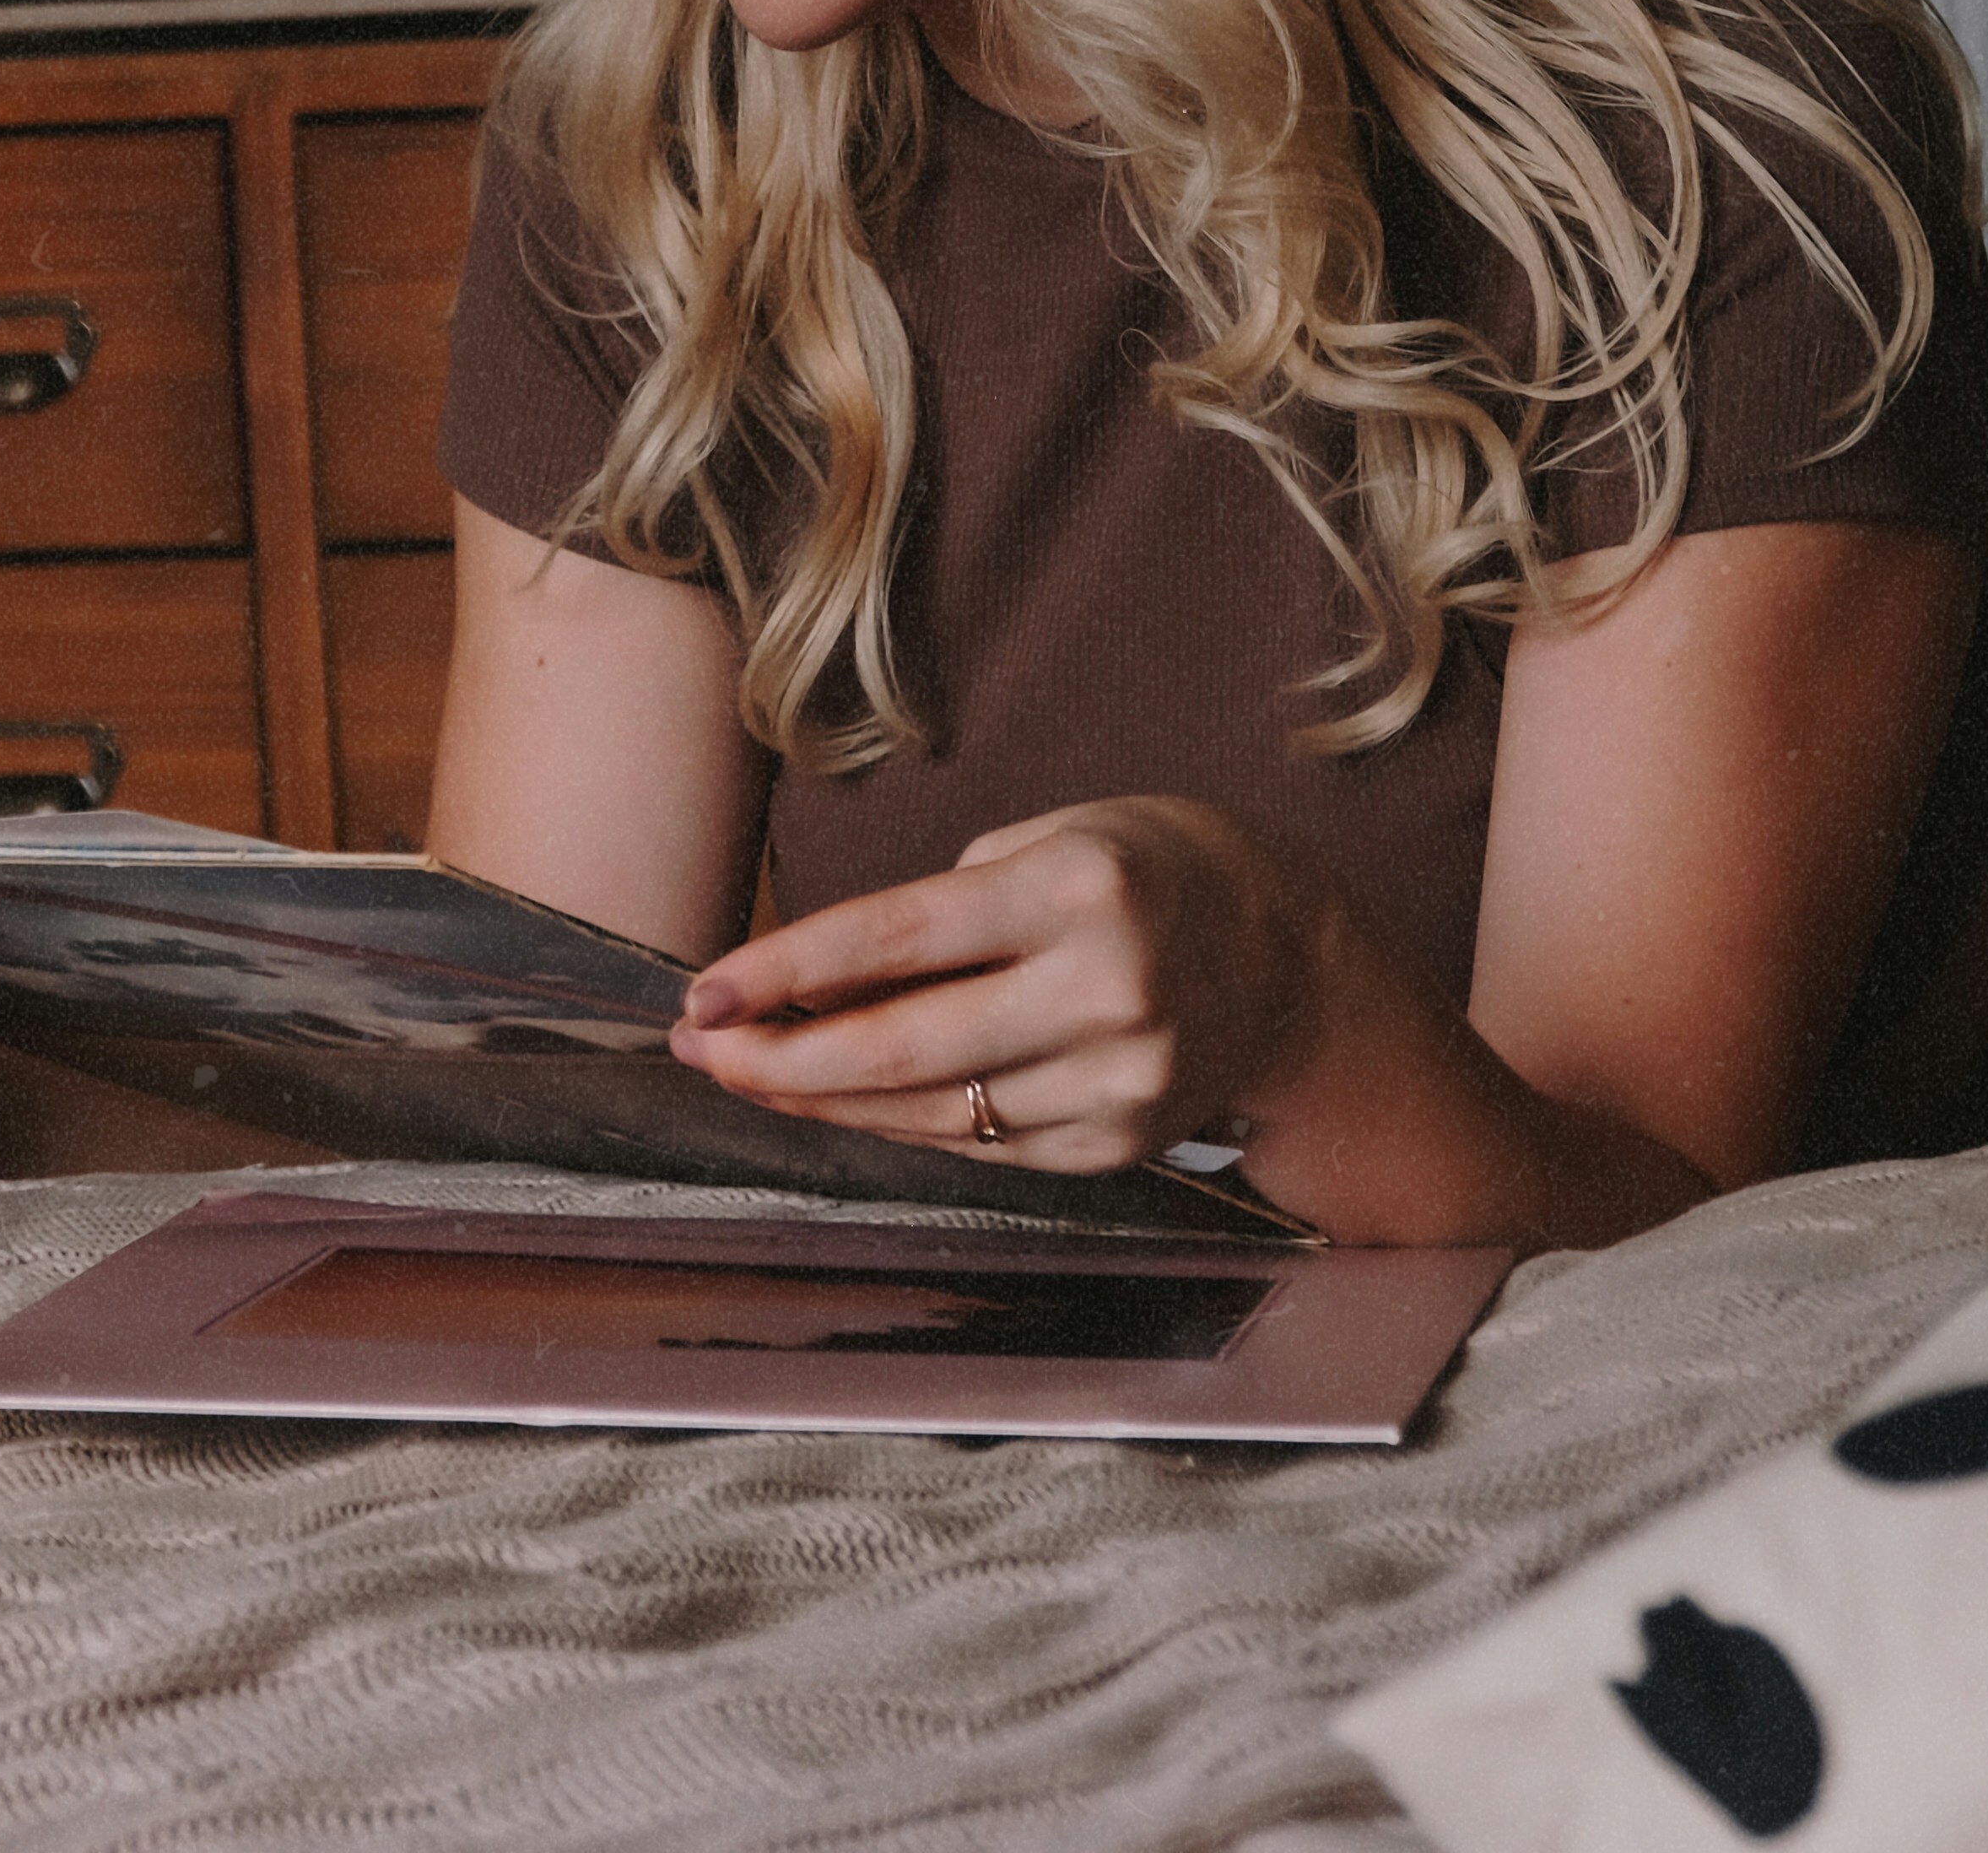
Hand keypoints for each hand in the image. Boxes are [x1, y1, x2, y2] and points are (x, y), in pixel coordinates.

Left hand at [666, 799, 1324, 1178]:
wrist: (1284, 954)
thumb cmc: (1139, 871)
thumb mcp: (1042, 843)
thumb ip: (936, 916)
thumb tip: (808, 988)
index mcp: (1077, 890)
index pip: (900, 936)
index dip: (789, 970)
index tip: (708, 994)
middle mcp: (1104, 991)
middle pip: (906, 1047)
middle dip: (785, 1059)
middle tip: (703, 1053)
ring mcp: (1120, 1081)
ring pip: (935, 1111)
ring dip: (827, 1099)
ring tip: (752, 1074)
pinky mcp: (1120, 1144)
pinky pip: (982, 1144)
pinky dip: (904, 1123)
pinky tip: (847, 1100)